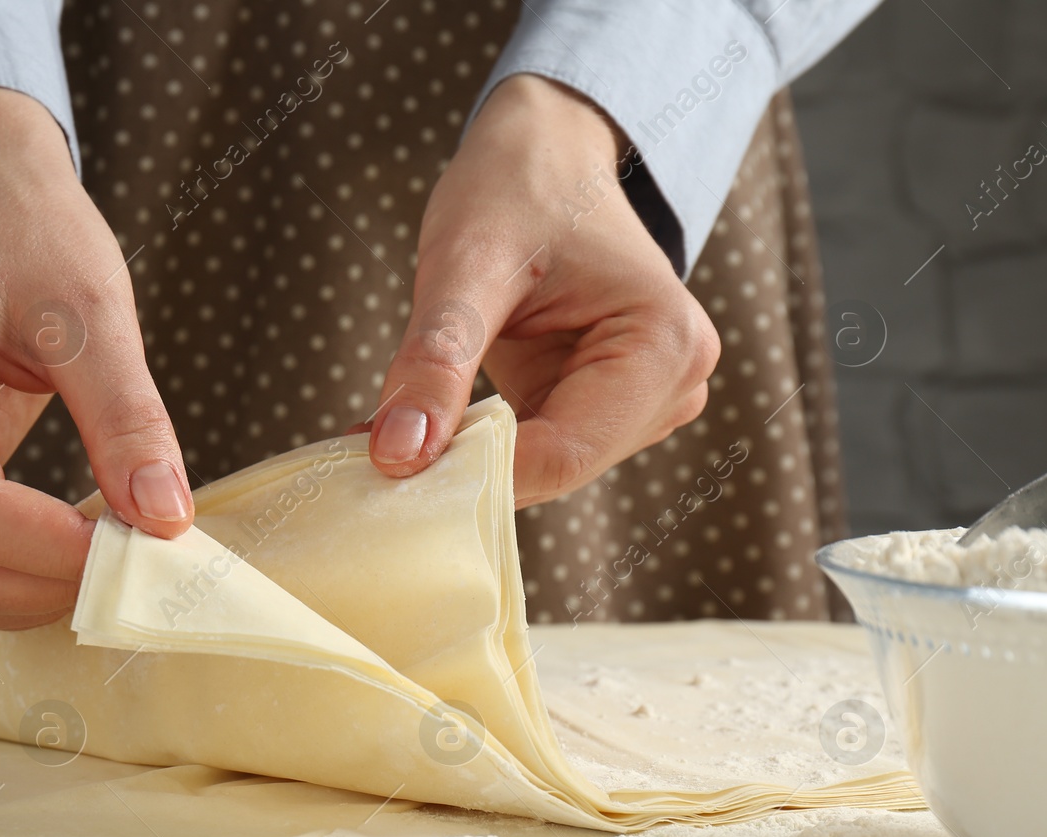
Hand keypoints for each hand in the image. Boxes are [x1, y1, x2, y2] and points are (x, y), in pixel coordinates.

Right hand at [0, 88, 192, 631]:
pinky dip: (11, 582)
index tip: (141, 544)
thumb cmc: (31, 238)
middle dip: (45, 586)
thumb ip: (128, 418)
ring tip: (108, 555)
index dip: (55, 549)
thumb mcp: (93, 314)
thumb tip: (165, 519)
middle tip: (136, 562)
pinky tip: (73, 548)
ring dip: (28, 596)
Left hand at [367, 74, 720, 508]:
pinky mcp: (607, 409)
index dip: (473, 472)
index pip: (563, 455)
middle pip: (555, 469)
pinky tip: (428, 418)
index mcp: (666, 345)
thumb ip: (434, 361)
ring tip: (397, 420)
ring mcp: (646, 403)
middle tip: (373, 448)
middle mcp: (674, 384)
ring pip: (540, 469)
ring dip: (465, 456)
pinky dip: (474, 444)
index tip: (386, 470)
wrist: (543, 154)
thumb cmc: (516, 187)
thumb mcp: (465, 265)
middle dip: (465, 464)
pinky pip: (532, 452)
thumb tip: (396, 456)